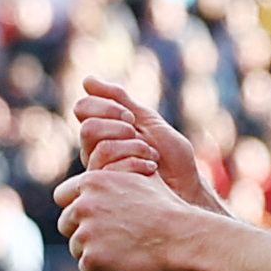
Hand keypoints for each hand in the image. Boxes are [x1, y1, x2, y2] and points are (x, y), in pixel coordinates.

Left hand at [56, 159, 205, 270]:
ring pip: (76, 248)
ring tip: (123, 250)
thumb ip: (116, 174)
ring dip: (94, 252)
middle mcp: (83, 205)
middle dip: (84, 232)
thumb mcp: (143, 177)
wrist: (182, 237)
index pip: (63, 196)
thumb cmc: (168, 208)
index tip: (93, 218)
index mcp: (91, 181)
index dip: (78, 208)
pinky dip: (103, 269)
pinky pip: (87, 268)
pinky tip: (126, 261)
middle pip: (66, 224)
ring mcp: (85, 233)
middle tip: (110, 239)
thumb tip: (109, 167)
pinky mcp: (92, 258)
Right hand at [75, 77, 222, 214]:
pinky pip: (111, 170)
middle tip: (138, 134)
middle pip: (87, 128)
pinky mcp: (108, 190)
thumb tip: (87, 80)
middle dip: (119, 127)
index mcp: (102, 132)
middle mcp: (94, 151)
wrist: (187, 186)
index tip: (131, 116)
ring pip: (101, 148)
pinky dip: (137, 164)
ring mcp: (99, 172)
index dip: (106, 107)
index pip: (83, 109)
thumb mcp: (146, 120)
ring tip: (151, 155)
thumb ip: (118, 100)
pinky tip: (151, 170)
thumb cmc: (170, 156)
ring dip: (134, 147)